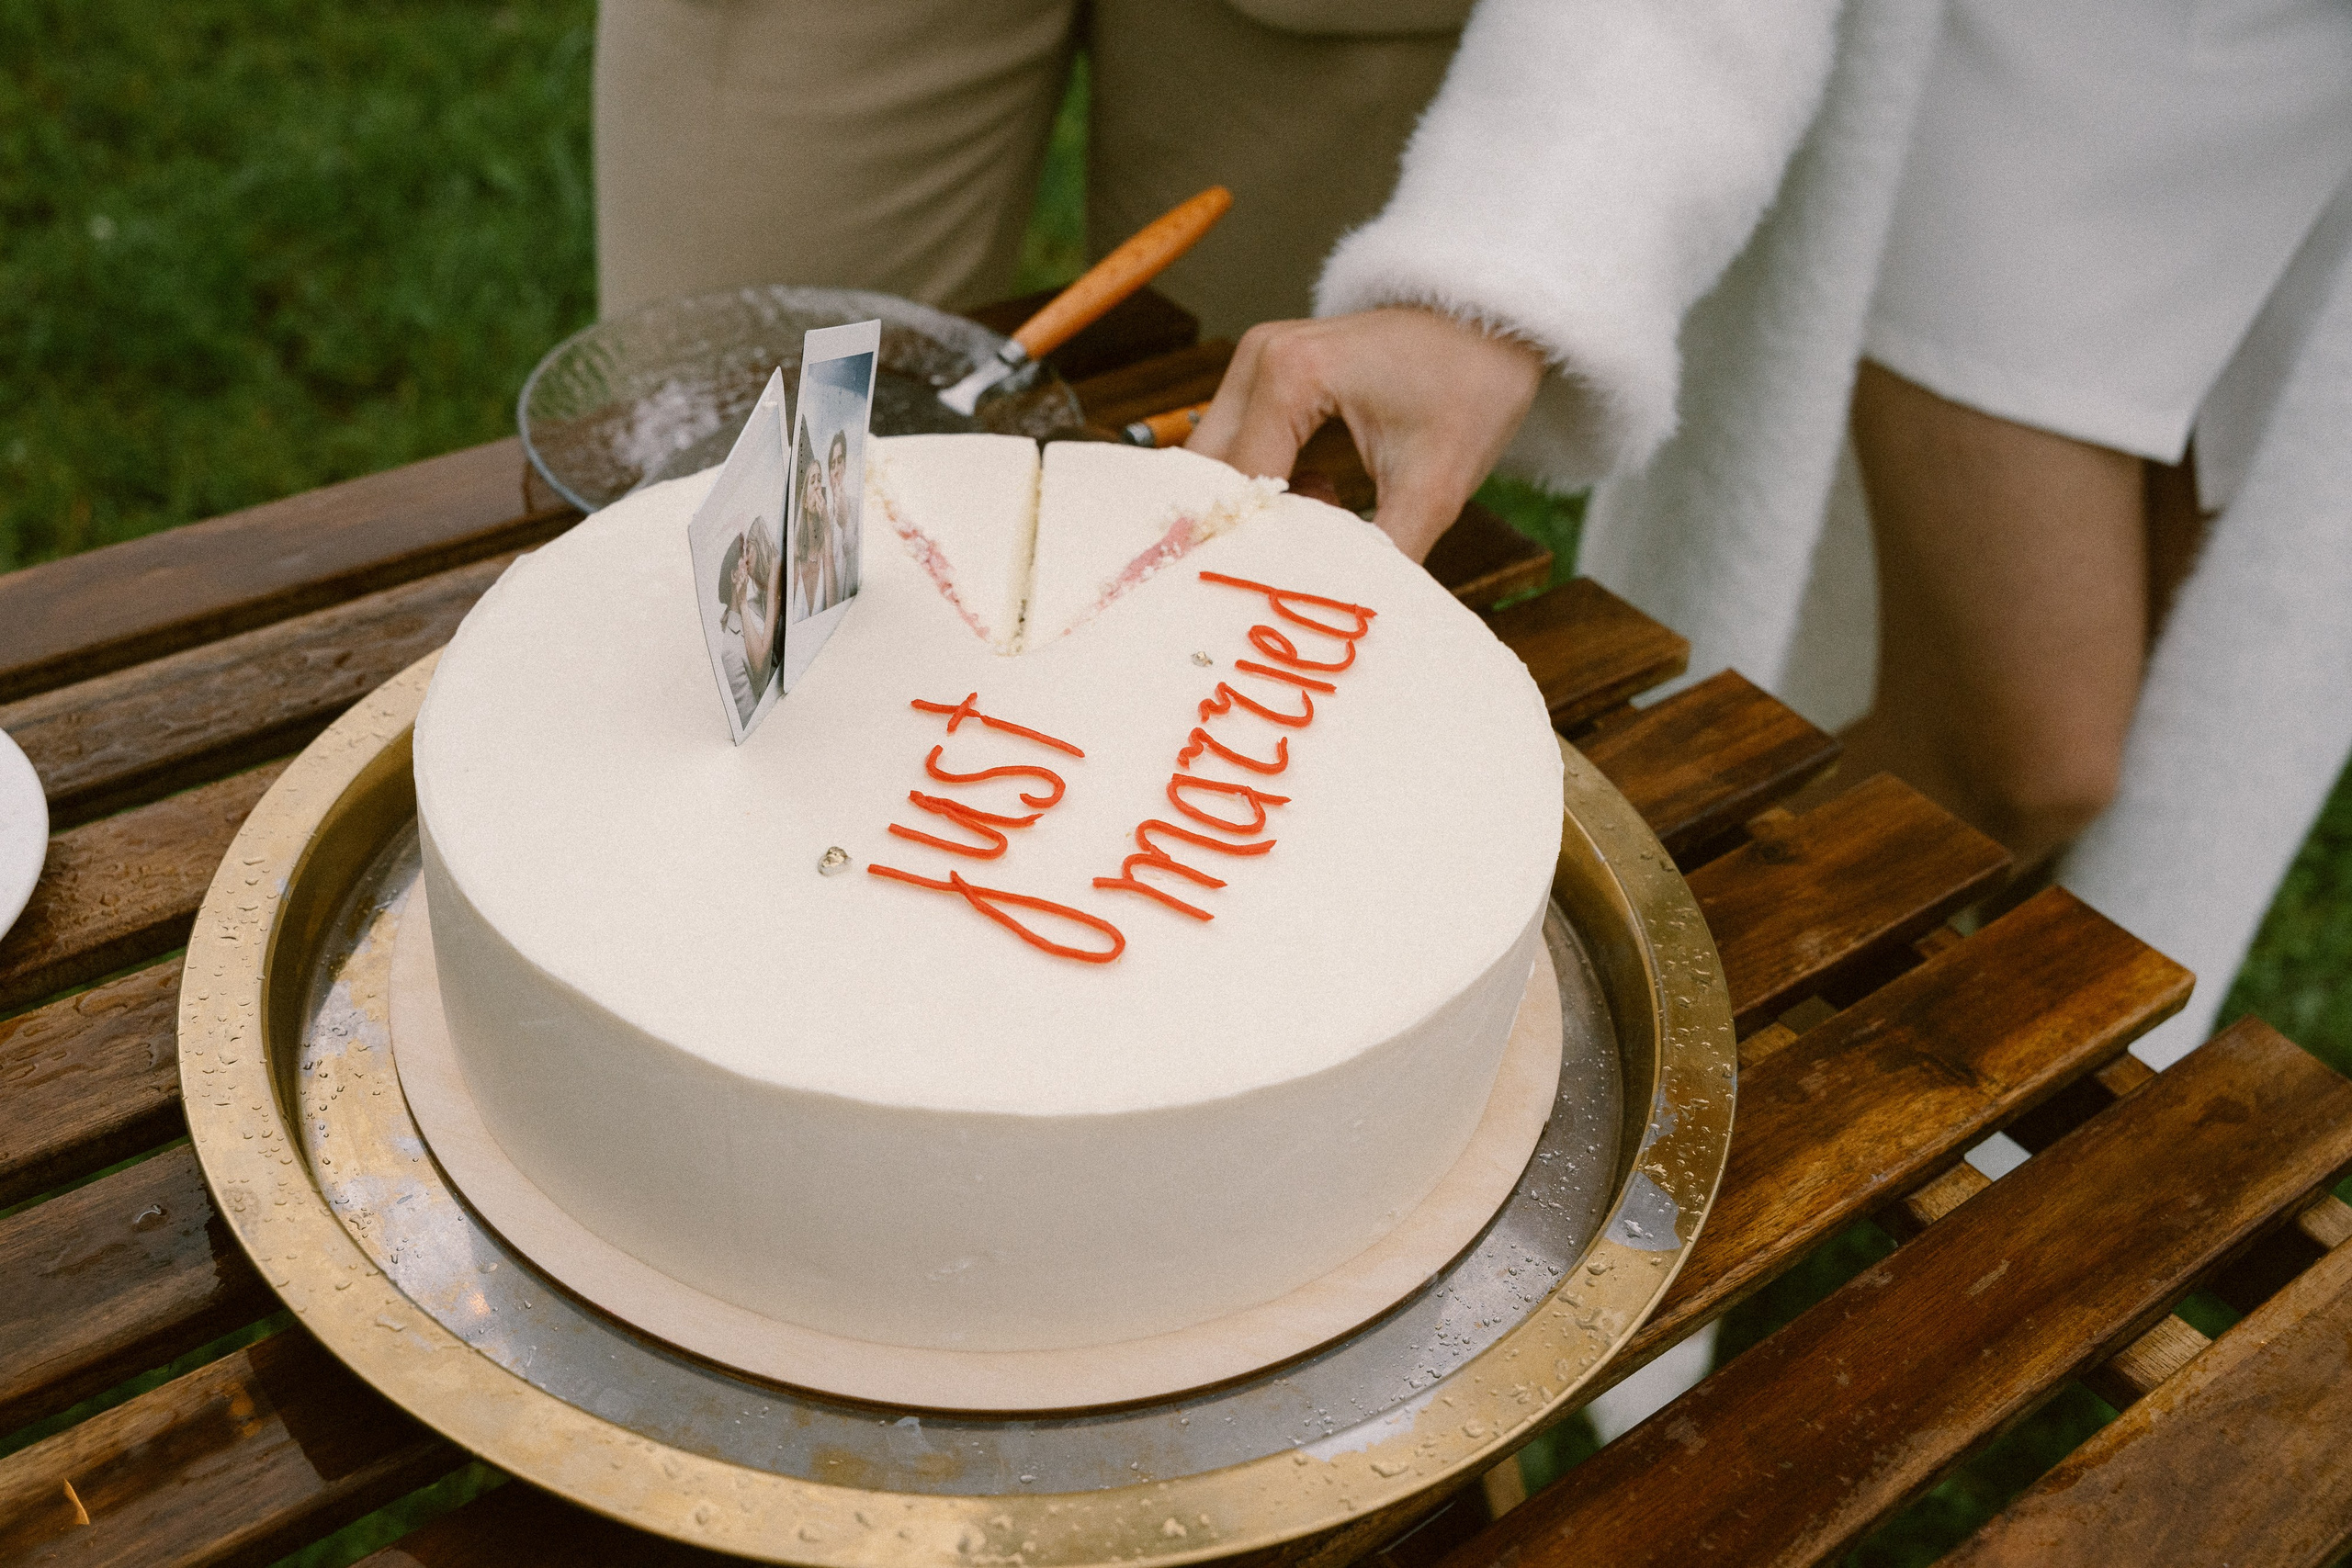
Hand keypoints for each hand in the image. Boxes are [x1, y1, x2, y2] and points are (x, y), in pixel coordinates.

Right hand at [1187, 308, 1544, 561]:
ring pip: (1219, 461)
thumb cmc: (1472, 387)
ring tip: (1322, 517)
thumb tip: (1351, 611)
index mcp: (1291, 377)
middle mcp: (1259, 358)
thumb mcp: (1435, 485)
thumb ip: (1387, 553)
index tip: (1280, 591)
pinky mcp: (1267, 368)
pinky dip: (1267, 479)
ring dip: (1256, 503)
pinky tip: (1321, 492)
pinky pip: (1237, 441)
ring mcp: (1257, 358)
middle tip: (1289, 567)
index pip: (1244, 488)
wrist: (1492, 324)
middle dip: (1244, 525)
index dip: (1258, 546)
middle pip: (1211, 473)